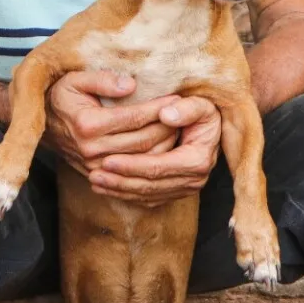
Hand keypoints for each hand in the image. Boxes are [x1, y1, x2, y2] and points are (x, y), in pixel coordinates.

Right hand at [44, 71, 178, 175]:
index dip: (159, 108)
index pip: (135, 118)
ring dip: (165, 144)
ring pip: (143, 158)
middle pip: (144, 140)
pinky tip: (165, 145)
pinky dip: (153, 159)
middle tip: (185, 113)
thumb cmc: (61, 96)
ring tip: (180, 127)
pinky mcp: (98, 174)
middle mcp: (92, 148)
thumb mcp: (75, 79)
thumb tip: (131, 85)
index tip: (177, 97)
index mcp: (88, 124)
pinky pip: (134, 170)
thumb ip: (102, 80)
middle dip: (168, 126)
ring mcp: (95, 165)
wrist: (39, 125)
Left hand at [88, 95, 222, 205]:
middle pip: (150, 184)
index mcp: (198, 159)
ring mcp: (185, 189)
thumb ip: (186, 108)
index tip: (107, 159)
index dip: (132, 164)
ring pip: (147, 194)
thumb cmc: (201, 111)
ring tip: (95, 180)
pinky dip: (126, 194)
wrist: (210, 126)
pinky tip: (107, 188)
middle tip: (94, 173)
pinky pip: (149, 198)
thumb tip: (165, 115)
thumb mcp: (200, 104)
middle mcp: (194, 179)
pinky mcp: (175, 192)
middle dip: (120, 180)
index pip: (158, 165)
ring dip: (119, 189)